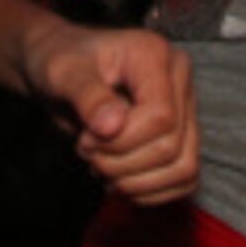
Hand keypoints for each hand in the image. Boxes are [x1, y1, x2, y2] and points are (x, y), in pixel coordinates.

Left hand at [24, 21, 199, 203]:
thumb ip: (87, 95)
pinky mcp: (182, 135)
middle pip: (171, 147)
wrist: (62, 72)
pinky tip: (118, 178)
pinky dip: (148, 191)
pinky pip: (184, 180)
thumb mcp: (62, 73)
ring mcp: (185, 109)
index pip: (160, 116)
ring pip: (183, 169)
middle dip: (120, 164)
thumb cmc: (61, 62)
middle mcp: (178, 80)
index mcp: (155, 55)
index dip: (121, 142)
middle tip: (88, 152)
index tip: (85, 139)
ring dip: (134, 183)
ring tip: (102, 166)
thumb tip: (112, 126)